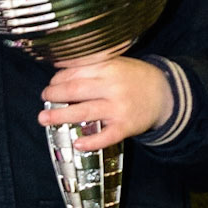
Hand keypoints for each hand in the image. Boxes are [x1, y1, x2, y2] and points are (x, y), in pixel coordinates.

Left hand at [39, 56, 171, 150]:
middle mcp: (112, 87)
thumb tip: (59, 71)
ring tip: (43, 118)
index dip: (58, 79)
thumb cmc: (134, 78)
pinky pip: (106, 137)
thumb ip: (92, 67)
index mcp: (108, 68)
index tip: (51, 83)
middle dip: (54, 94)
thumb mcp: (116, 64)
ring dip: (60, 115)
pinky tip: (77, 143)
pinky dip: (91, 142)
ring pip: (84, 112)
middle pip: (75, 91)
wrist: (164, 94)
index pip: (75, 72)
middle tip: (44, 97)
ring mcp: (118, 108)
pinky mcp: (125, 127)